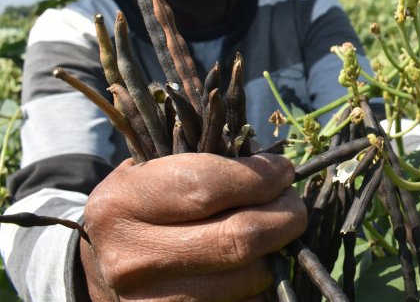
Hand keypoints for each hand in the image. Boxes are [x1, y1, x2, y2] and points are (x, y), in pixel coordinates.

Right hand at [80, 153, 306, 300]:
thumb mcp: (154, 169)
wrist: (99, 267)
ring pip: (250, 276)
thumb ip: (209, 158)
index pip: (207, 187)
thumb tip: (272, 162)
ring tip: (278, 226)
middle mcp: (132, 258)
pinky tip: (258, 258)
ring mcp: (153, 301)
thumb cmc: (140, 205)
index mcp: (122, 204)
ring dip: (278, 249)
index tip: (283, 170)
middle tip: (293, 200)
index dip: (259, 177)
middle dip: (283, 214)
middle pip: (237, 238)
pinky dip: (263, 278)